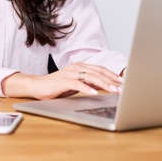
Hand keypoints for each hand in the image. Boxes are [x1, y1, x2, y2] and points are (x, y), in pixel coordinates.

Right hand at [1, 62, 123, 99]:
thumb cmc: (57, 86)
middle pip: (98, 72)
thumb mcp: (76, 84)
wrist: (38, 86)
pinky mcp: (63, 80)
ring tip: (113, 90)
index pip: (101, 69)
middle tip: (122, 88)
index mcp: (80, 67)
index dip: (113, 75)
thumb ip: (89, 83)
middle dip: (112, 80)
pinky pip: (77, 83)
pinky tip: (94, 93)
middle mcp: (76, 67)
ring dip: (103, 84)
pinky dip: (87, 88)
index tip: (124, 83)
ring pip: (90, 76)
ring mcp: (69, 73)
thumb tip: (105, 86)